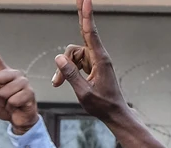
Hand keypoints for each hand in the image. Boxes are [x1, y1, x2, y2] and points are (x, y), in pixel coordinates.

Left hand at [0, 35, 38, 134]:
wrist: (19, 120)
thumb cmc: (5, 108)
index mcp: (4, 74)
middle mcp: (15, 74)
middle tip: (3, 100)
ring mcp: (23, 82)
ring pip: (3, 92)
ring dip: (3, 102)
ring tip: (10, 104)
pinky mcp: (29, 92)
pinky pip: (12, 100)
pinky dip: (11, 107)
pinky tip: (17, 107)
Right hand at [52, 0, 124, 120]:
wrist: (114, 113)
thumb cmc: (101, 104)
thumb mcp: (83, 92)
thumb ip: (71, 74)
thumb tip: (58, 58)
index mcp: (100, 59)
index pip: (90, 33)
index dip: (86, 16)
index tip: (86, 0)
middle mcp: (98, 56)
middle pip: (84, 33)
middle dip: (81, 15)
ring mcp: (95, 60)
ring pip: (73, 54)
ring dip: (63, 67)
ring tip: (56, 83)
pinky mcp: (91, 66)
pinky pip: (75, 62)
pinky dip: (66, 70)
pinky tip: (59, 82)